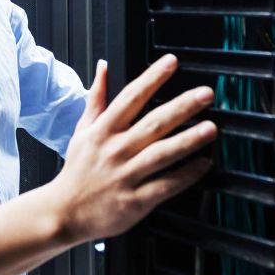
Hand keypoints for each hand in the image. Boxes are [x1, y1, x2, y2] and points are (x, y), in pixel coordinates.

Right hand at [46, 54, 216, 245]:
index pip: (130, 98)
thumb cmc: (76, 170)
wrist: (64, 212)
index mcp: (103, 131)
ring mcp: (125, 176)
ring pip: (161, 154)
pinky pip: (165, 185)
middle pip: (152, 124)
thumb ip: (96, 98)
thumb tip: (103, 66)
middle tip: (205, 94)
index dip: (151, 78)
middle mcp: (115, 150)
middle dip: (181, 107)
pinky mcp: (135, 201)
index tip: (171, 62)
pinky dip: (186, 175)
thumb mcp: (82, 130)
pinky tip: (203, 164)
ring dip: (188, 140)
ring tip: (210, 128)